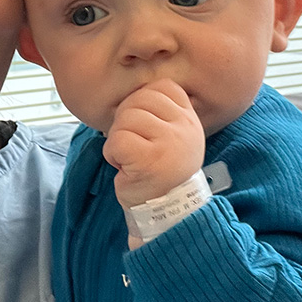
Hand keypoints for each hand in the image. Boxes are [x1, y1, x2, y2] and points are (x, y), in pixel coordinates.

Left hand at [103, 79, 204, 212]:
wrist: (166, 214)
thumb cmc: (159, 172)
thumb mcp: (171, 136)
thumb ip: (159, 112)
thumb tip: (131, 92)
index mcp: (189, 119)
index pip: (162, 87)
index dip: (143, 101)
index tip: (144, 127)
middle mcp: (184, 127)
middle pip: (139, 99)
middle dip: (125, 121)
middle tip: (133, 144)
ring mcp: (170, 143)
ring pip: (125, 119)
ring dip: (117, 140)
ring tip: (130, 158)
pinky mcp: (150, 160)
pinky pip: (117, 141)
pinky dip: (112, 155)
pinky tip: (124, 167)